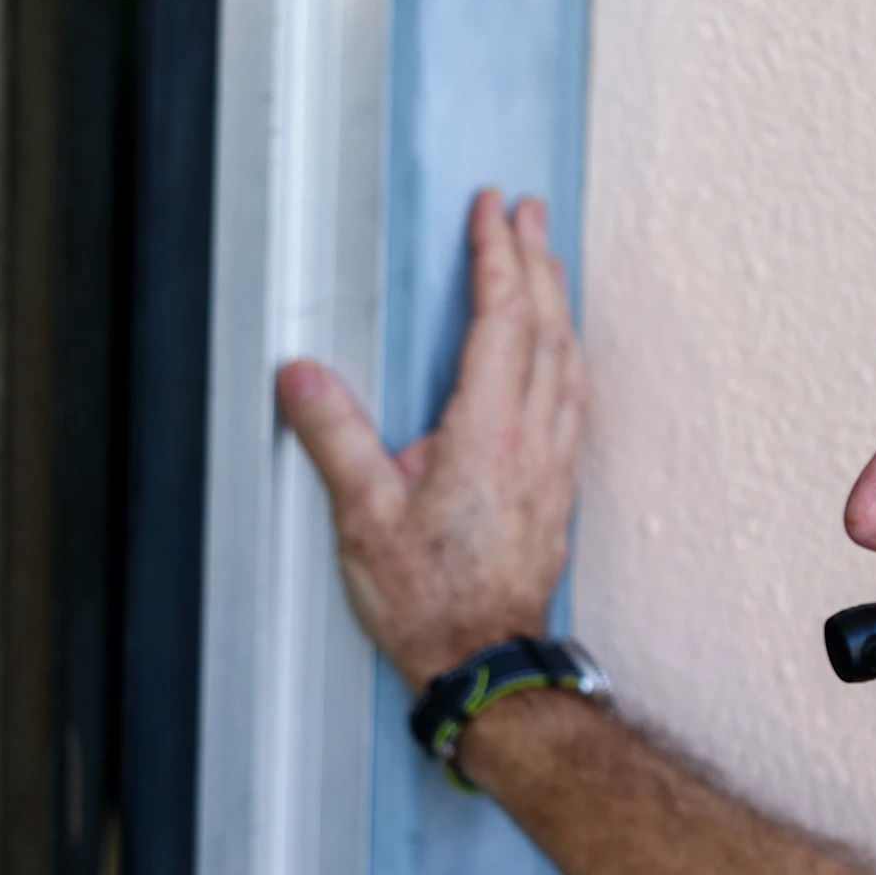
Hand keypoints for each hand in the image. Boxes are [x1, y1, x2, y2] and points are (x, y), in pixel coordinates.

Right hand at [279, 189, 587, 690]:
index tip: (493, 209)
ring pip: (570, 360)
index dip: (498, 256)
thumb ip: (335, 436)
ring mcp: (552, 465)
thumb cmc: (430, 602)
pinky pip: (574, 397)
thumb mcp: (363, 518)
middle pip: (547, 327)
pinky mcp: (556, 490)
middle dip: (536, 261)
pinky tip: (562, 354)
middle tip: (529, 212)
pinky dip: (568, 353)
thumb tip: (302, 374)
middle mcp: (532, 439)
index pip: (502, 319)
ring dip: (558, 302)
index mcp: (487, 432)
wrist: (485, 665)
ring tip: (548, 263)